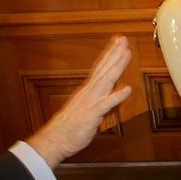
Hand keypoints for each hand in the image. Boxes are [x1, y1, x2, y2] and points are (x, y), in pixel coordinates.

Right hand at [25, 36, 132, 166]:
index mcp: (87, 92)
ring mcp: (89, 103)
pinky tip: (127, 89)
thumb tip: (107, 100)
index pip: (100, 70)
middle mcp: (88, 93)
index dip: (109, 56)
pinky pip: (105, 104)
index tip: (117, 43)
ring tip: (126, 53)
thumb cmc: (68, 129)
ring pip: (105, 81)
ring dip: (117, 66)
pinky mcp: (91, 115)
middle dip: (114, 53)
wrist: (53, 141)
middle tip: (123, 38)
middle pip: (103, 69)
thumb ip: (97, 104)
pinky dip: (116, 96)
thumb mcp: (86, 112)